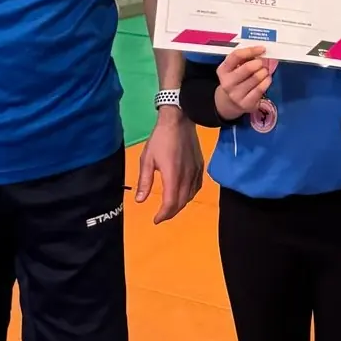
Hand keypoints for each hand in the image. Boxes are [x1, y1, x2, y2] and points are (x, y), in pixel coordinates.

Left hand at [137, 108, 204, 223]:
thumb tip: (140, 200)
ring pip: (190, 196)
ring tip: (170, 207)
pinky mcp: (200, 166)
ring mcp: (196, 171)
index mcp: (172, 175)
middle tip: (161, 215)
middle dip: (171, 212)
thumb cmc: (160, 139)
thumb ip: (144, 181)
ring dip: (180, 204)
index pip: (170, 202)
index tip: (155, 220)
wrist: (179, 120)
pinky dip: (190, 195)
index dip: (163, 215)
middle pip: (181, 202)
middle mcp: (187, 176)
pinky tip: (184, 194)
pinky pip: (197, 187)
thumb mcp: (147, 159)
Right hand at [215, 45, 271, 115]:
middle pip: (248, 67)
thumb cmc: (236, 79)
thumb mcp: (235, 67)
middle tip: (263, 63)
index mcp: (223, 70)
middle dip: (259, 63)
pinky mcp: (246, 103)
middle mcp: (227, 83)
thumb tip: (261, 52)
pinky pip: (261, 88)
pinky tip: (266, 79)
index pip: (236, 56)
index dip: (251, 50)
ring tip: (264, 71)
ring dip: (264, 72)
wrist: (230, 102)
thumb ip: (245, 58)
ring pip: (256, 77)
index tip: (262, 49)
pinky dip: (267, 81)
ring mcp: (236, 94)